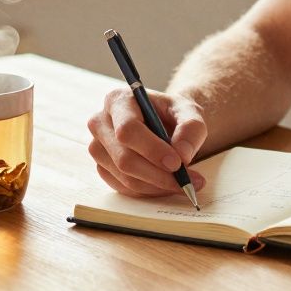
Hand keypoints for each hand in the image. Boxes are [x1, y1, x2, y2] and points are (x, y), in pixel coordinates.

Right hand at [87, 87, 207, 196]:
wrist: (166, 123)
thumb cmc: (174, 114)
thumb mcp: (190, 111)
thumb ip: (191, 128)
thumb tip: (182, 154)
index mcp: (118, 100)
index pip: (127, 129)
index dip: (152, 149)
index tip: (177, 163)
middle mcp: (101, 123)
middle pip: (124, 158)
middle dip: (158, 174)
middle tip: (187, 181)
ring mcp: (98, 148)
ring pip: (125, 177)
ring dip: (157, 185)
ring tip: (184, 183)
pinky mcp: (102, 168)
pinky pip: (124, 187)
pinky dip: (149, 190)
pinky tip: (167, 184)